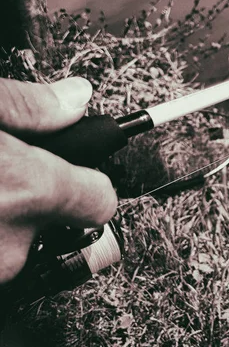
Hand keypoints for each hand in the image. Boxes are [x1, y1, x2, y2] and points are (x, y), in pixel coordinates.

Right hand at [0, 78, 116, 282]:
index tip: (80, 173)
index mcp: (26, 189)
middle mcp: (7, 244)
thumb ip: (28, 106)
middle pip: (55, 225)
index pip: (102, 201)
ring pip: (10, 247)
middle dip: (32, 203)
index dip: (89, 182)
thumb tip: (75, 98)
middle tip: (1, 175)